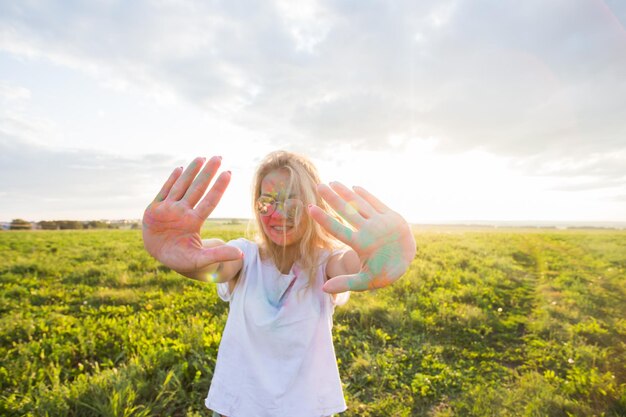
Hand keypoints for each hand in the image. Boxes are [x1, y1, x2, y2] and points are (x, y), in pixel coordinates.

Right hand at [142, 156, 241, 275]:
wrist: (162, 258)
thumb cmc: (183, 260)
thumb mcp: (201, 260)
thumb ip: (219, 255)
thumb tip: (241, 255)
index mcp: (194, 221)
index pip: (209, 201)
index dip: (218, 188)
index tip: (228, 174)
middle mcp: (183, 212)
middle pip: (198, 188)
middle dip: (208, 173)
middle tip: (218, 157)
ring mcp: (169, 209)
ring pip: (181, 186)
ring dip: (191, 172)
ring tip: (202, 157)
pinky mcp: (155, 210)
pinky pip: (164, 191)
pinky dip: (171, 180)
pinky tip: (179, 168)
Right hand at [309, 182, 415, 292]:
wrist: (409, 260)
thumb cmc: (383, 272)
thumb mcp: (366, 281)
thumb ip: (346, 283)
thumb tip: (324, 289)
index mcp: (362, 244)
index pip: (338, 229)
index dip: (323, 218)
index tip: (310, 208)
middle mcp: (371, 230)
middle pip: (348, 211)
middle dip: (332, 198)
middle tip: (319, 186)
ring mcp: (382, 220)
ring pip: (361, 203)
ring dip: (346, 192)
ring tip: (333, 182)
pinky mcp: (392, 215)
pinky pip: (376, 202)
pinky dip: (365, 194)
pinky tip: (353, 187)